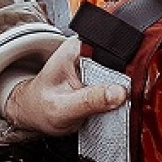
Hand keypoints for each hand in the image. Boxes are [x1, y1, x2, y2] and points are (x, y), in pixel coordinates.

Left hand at [1, 36, 127, 136]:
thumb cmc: (40, 106)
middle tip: (119, 102)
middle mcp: (88, 51)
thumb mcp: (61, 108)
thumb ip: (89, 100)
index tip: (127, 90)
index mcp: (76, 49)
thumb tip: (119, 93)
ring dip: (123, 91)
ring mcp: (95, 63)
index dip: (125, 68)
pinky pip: (119, 83)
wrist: (35, 112)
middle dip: (125, 82)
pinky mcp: (101, 75)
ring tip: (112, 105)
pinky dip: (119, 96)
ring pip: (124, 73)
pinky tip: (111, 105)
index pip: (112, 50)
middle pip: (122, 61)